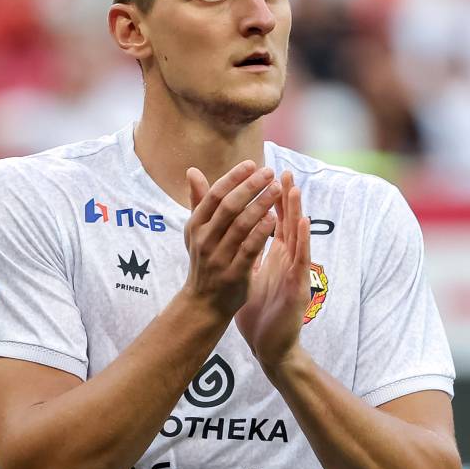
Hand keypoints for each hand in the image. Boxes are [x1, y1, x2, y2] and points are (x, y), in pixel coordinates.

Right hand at [182, 162, 280, 317]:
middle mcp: (204, 240)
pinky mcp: (233, 274)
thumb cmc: (204, 261)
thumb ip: (199, 201)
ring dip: (260, 204)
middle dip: (250, 187)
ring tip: (277, 190)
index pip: (215, 195)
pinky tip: (274, 218)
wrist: (203, 304)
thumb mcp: (196, 232)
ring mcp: (218, 258)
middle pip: (229, 207)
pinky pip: (249, 249)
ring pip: (240, 225)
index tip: (252, 164)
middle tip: (269, 173)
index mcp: (195, 226)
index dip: (233, 178)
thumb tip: (192, 171)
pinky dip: (261, 232)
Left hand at [235, 170, 311, 370]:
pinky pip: (302, 260)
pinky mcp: (300, 287)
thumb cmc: (259, 312)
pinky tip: (303, 224)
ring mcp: (296, 272)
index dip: (270, 200)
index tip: (263, 177)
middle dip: (286, 198)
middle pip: (289, 223)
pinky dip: (304, 240)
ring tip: (295, 189)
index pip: (274, 222)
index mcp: (276, 257)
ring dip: (298, 212)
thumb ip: (240, 251)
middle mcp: (288, 260)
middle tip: (284, 172)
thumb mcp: (245, 274)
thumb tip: (227, 234)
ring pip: (298, 237)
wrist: (268, 346)